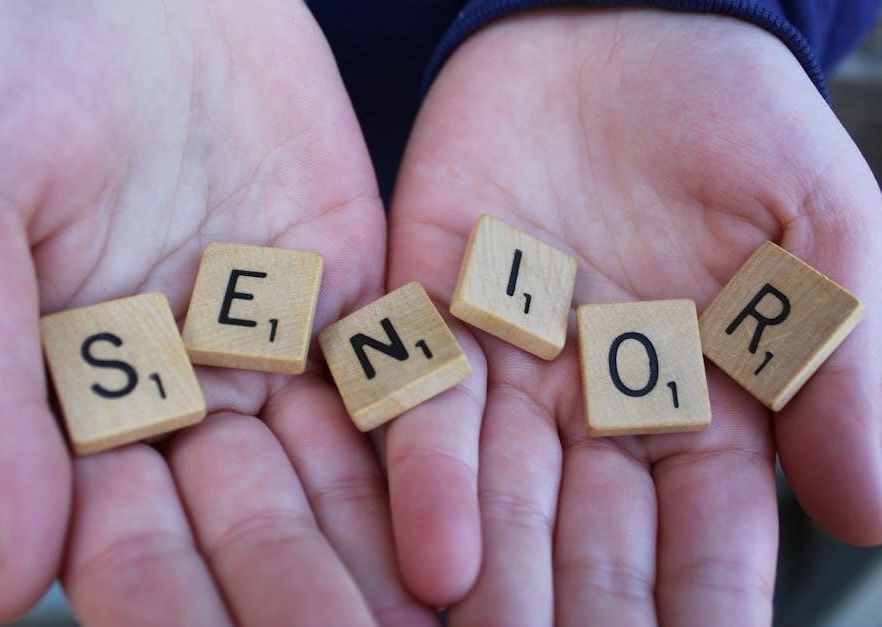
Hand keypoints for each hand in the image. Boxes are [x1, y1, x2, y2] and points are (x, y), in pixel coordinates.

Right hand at [0, 3, 433, 623]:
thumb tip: (4, 585)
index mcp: (74, 399)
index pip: (126, 539)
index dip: (168, 605)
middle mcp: (183, 389)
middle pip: (249, 522)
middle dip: (300, 597)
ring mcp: (274, 338)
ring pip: (336, 470)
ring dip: (381, 553)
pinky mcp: (350, 282)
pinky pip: (397, 374)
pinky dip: (429, 450)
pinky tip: (468, 530)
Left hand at [386, 8, 881, 624]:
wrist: (625, 21)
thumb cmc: (738, 122)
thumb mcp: (823, 233)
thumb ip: (842, 366)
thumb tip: (873, 515)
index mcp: (697, 403)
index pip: (704, 542)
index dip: (703, 612)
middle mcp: (593, 405)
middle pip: (589, 542)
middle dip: (582, 617)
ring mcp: (508, 362)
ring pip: (499, 496)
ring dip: (497, 581)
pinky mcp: (433, 307)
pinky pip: (422, 405)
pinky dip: (427, 478)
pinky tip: (436, 555)